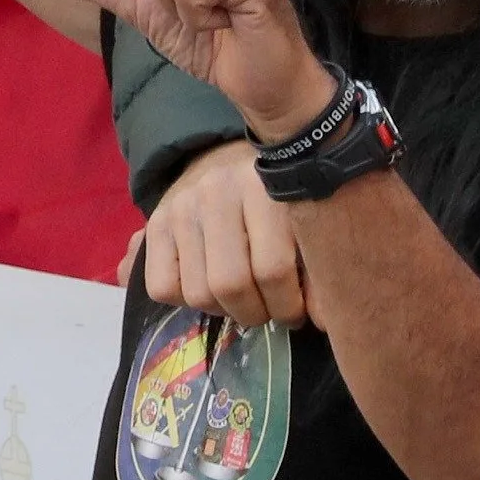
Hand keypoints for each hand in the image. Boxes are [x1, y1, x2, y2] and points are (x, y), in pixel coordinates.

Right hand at [129, 140, 308, 328]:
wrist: (226, 159)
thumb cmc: (276, 201)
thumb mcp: (304, 224)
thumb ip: (317, 270)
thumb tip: (324, 320)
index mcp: (263, 186)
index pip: (272, 269)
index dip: (288, 306)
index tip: (299, 313)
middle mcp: (217, 191)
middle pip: (231, 285)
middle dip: (256, 313)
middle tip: (270, 311)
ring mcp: (181, 207)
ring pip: (198, 294)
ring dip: (225, 311)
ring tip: (243, 299)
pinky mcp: (155, 223)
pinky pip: (163, 289)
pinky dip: (186, 302)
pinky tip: (210, 288)